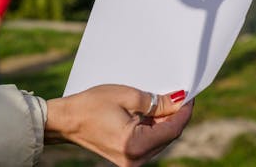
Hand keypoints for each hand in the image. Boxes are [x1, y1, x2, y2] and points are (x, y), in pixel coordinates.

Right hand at [45, 85, 192, 166]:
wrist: (65, 120)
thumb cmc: (91, 106)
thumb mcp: (127, 97)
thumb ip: (157, 102)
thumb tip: (179, 101)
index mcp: (136, 146)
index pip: (173, 129)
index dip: (184, 111)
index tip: (190, 96)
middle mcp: (135, 159)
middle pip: (168, 136)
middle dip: (175, 115)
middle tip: (178, 94)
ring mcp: (131, 161)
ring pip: (160, 139)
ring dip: (164, 120)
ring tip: (164, 100)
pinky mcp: (127, 157)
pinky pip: (148, 141)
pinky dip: (153, 126)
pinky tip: (152, 112)